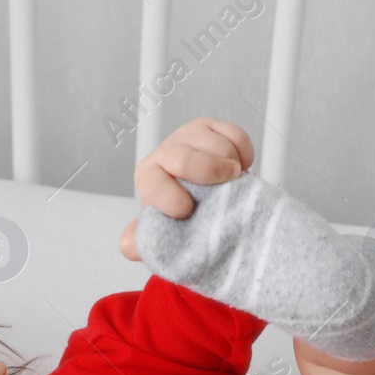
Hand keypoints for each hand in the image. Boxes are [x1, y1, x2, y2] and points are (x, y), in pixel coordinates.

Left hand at [119, 116, 255, 261]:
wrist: (200, 195)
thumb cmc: (179, 213)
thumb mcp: (162, 230)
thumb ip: (145, 240)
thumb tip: (129, 247)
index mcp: (149, 177)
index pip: (151, 182)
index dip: (169, 198)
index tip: (188, 211)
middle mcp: (166, 153)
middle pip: (184, 158)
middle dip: (209, 173)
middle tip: (229, 186)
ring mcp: (190, 136)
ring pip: (216, 145)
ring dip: (232, 168)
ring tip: (231, 185)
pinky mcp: (214, 127)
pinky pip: (236, 136)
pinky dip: (245, 155)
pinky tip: (239, 169)